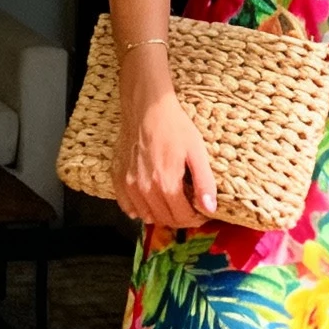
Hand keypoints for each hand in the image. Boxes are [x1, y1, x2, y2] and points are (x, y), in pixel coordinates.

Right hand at [114, 68, 216, 227]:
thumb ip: (204, 182)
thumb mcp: (197, 152)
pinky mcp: (118, 178)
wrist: (147, 109)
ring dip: (161, 215)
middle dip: (180, 218)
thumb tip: (210, 209)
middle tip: (189, 207)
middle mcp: (144, 188)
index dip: (195, 219)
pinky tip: (149, 201)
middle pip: (165, 219)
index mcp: (166, 183)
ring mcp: (128, 184)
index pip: (182, 217)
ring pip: (146, 216)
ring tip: (172, 202)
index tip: (202, 213)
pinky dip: (139, 209)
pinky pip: (127, 206)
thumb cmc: (175, 128)